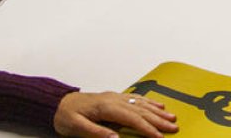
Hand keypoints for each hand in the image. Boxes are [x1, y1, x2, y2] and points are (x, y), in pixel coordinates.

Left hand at [54, 91, 177, 137]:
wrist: (57, 103)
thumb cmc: (65, 116)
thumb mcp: (77, 128)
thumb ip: (98, 132)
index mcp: (107, 107)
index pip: (132, 119)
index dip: (147, 128)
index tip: (159, 137)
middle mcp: (114, 99)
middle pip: (141, 111)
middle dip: (159, 120)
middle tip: (173, 128)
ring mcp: (116, 97)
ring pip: (142, 104)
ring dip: (158, 111)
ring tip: (172, 117)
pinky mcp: (115, 97)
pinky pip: (137, 98)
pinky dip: (150, 102)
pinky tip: (158, 105)